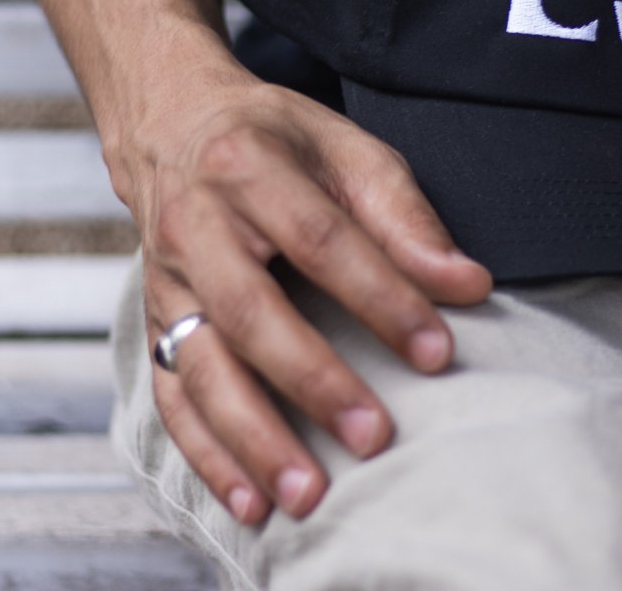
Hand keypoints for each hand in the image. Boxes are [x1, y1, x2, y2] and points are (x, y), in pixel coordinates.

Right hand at [119, 64, 491, 524]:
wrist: (170, 122)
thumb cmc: (273, 137)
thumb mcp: (345, 148)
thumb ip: (404, 215)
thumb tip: (467, 284)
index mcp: (250, 167)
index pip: (321, 240)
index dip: (381, 296)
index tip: (436, 349)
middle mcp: (197, 225)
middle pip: (252, 311)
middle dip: (314, 380)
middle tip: (373, 436)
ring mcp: (166, 278)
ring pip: (203, 367)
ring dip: (254, 437)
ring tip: (308, 493)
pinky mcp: (154, 318)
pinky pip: (173, 393)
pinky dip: (208, 451)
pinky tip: (249, 498)